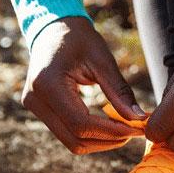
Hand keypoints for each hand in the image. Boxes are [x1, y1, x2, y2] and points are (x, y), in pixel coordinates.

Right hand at [22, 17, 145, 153]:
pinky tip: (113, 125)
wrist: (53, 29)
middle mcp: (35, 100)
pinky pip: (68, 133)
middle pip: (75, 139)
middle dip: (109, 140)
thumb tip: (139, 118)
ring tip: (127, 129)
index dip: (112, 131)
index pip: (81, 124)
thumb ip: (119, 91)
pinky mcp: (40, 110)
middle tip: (136, 131)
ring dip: (102, 141)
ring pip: (71, 142)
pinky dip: (92, 135)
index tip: (139, 128)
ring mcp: (34, 107)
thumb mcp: (103, 60)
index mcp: (48, 84)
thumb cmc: (79, 39)